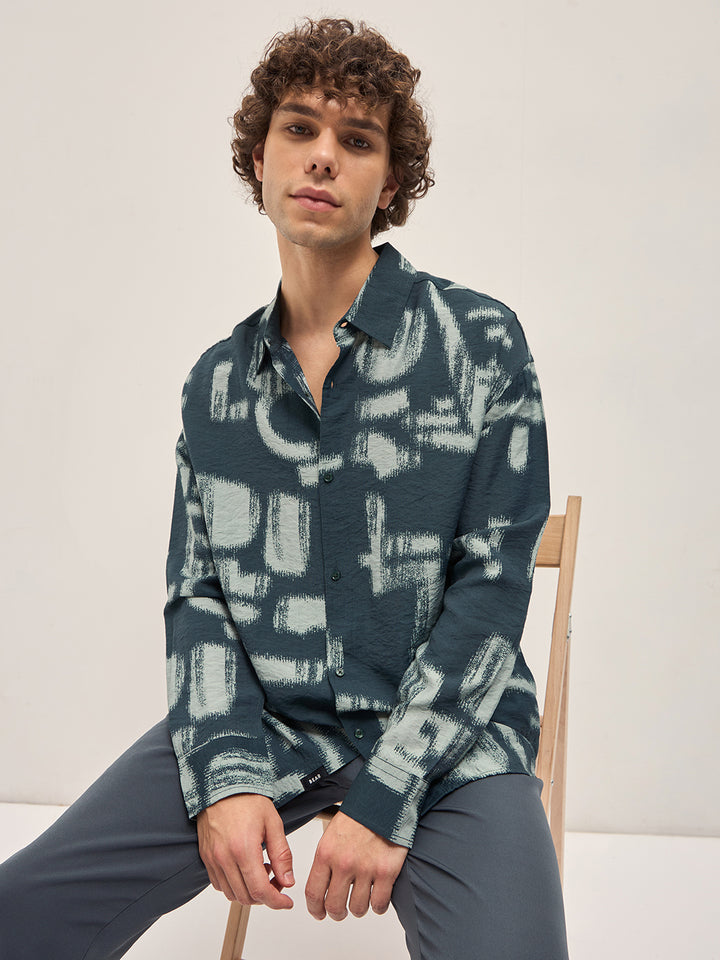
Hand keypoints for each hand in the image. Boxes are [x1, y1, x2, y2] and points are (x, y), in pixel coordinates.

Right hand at [196, 793, 293, 908]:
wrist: (222, 785)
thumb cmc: (247, 799)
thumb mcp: (273, 823)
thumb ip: (282, 854)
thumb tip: (287, 881)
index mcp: (243, 849)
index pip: (260, 890)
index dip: (276, 901)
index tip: (286, 902)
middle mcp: (225, 858)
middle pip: (245, 897)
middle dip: (265, 897)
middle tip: (277, 883)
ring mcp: (213, 859)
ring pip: (231, 894)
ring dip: (249, 893)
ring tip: (262, 873)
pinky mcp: (206, 857)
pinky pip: (219, 884)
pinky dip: (234, 886)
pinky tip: (245, 870)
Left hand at [305, 811, 407, 920]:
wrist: (384, 800)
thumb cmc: (359, 815)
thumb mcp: (332, 833)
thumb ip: (326, 858)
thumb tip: (322, 882)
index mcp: (326, 853)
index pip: (313, 893)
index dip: (314, 909)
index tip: (318, 913)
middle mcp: (344, 863)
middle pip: (334, 906)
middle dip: (336, 913)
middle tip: (340, 912)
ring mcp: (365, 869)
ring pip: (357, 909)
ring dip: (358, 909)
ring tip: (360, 901)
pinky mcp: (386, 872)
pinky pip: (379, 904)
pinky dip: (377, 907)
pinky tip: (377, 898)